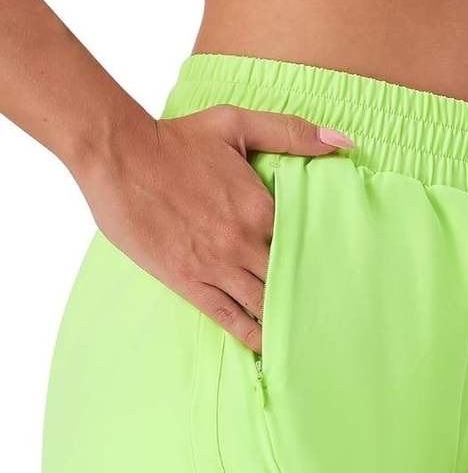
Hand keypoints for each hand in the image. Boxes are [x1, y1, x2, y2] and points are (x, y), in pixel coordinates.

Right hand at [72, 104, 352, 351]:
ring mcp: (216, 266)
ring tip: (307, 335)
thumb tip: (344, 141)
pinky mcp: (188, 281)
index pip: (307, 244)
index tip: (341, 276)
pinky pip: (227, 317)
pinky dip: (250, 334)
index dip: (323, 261)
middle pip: (289, 279)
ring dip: (284, 319)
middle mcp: (244, 242)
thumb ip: (292, 132)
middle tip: (332, 314)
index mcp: (261, 209)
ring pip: (263, 303)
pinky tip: (267, 348)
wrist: (118, 155)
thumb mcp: (238, 124)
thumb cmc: (177, 138)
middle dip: (309, 295)